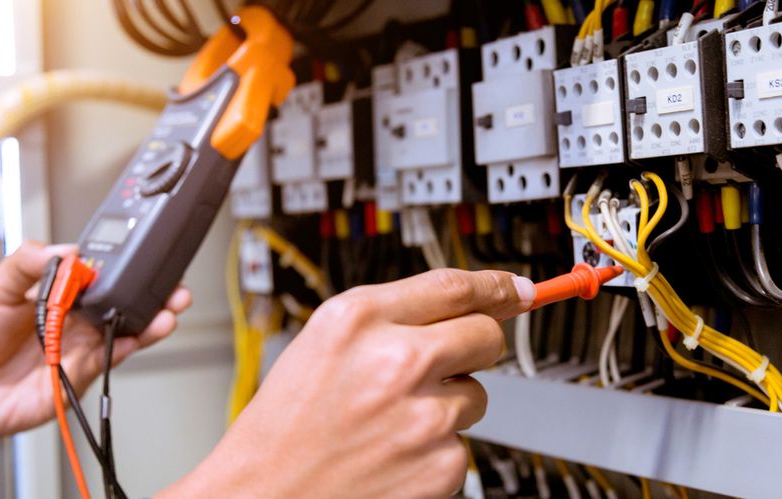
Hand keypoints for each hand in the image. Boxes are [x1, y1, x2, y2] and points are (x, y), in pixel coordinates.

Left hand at [0, 241, 191, 442]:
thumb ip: (27, 264)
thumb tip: (66, 249)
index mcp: (56, 295)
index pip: (97, 276)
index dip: (122, 267)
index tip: (141, 256)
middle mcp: (74, 321)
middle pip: (122, 303)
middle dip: (151, 293)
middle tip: (172, 284)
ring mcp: (79, 348)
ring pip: (125, 330)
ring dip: (151, 319)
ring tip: (169, 308)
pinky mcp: (78, 376)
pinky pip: (110, 359)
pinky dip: (129, 346)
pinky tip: (143, 334)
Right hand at [162, 268, 534, 497]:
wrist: (265, 495)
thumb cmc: (286, 424)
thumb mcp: (324, 343)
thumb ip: (392, 315)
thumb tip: (464, 302)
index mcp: (360, 320)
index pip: (453, 286)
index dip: (494, 284)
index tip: (516, 287)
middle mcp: (397, 362)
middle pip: (485, 334)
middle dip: (473, 344)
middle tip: (439, 365)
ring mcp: (424, 416)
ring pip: (477, 393)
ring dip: (447, 401)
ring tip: (392, 420)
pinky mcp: (442, 465)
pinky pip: (462, 441)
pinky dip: (437, 447)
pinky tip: (394, 452)